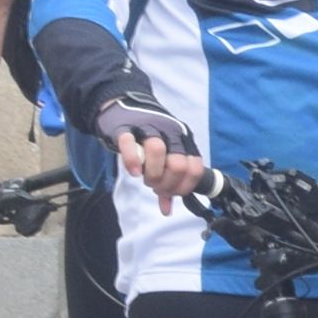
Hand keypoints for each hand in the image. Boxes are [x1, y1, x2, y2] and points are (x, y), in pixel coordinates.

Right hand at [92, 80, 203, 203]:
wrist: (122, 107)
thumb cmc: (146, 137)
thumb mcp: (164, 155)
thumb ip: (167, 179)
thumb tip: (167, 210)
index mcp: (184, 140)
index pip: (194, 168)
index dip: (183, 187)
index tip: (171, 192)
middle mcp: (170, 132)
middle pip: (178, 164)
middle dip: (166, 184)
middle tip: (155, 186)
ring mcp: (148, 127)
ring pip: (157, 150)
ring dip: (151, 174)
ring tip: (144, 178)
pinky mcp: (125, 127)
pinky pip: (129, 143)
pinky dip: (132, 161)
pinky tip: (134, 172)